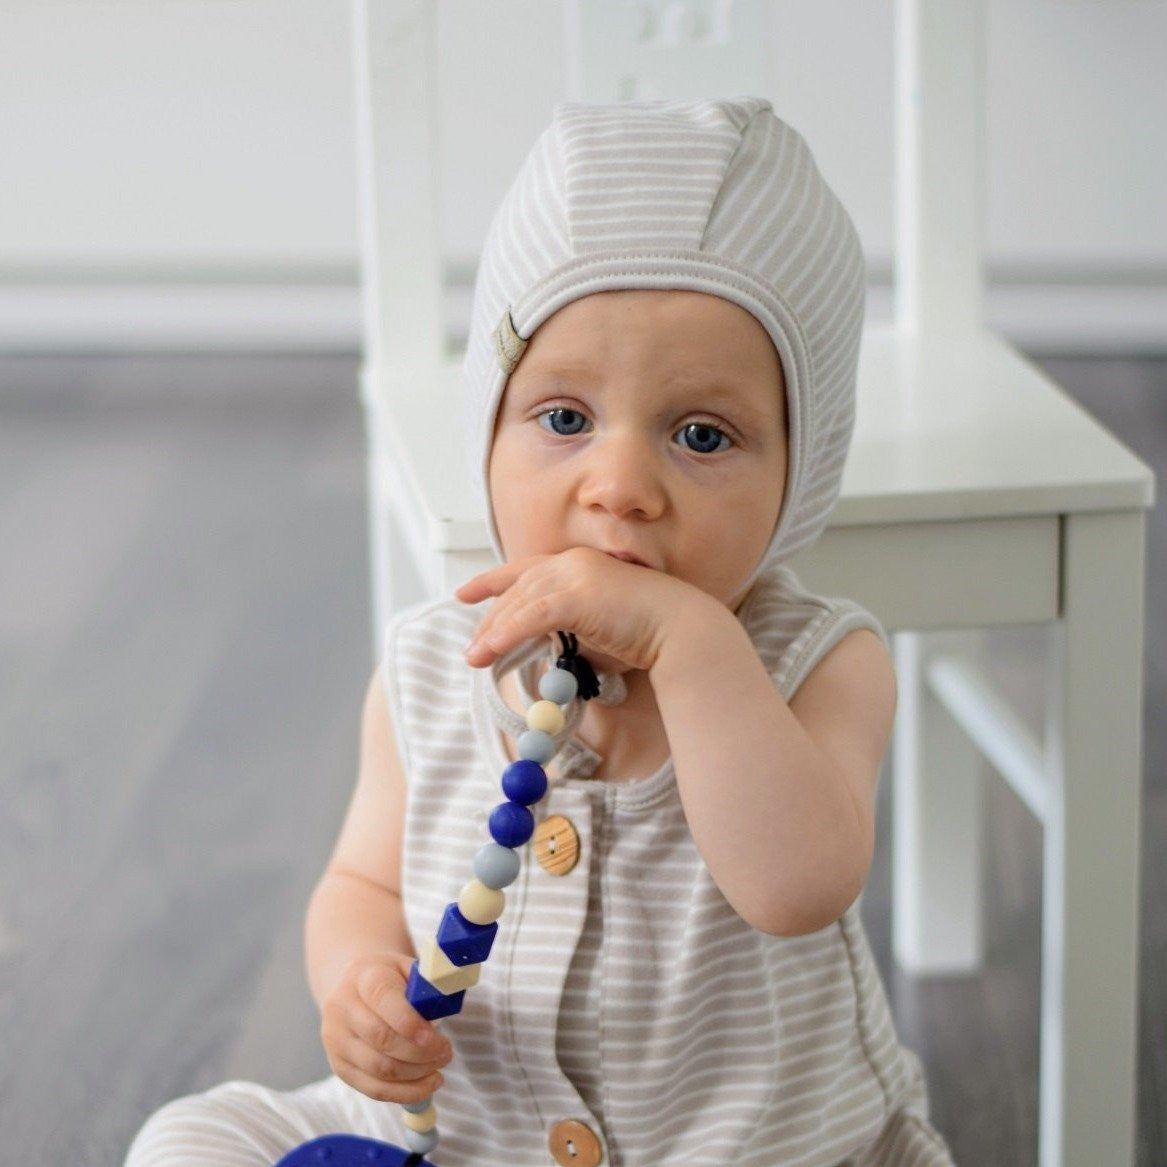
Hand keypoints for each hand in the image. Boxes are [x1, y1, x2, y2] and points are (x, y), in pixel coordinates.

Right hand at [319, 952, 451, 1103]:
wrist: (354, 985)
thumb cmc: (390, 977)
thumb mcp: (408, 968)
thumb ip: (427, 985)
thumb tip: (445, 1008)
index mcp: (363, 976)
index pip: (384, 999)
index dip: (412, 1023)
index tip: (439, 1038)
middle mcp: (342, 1008)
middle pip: (381, 1039)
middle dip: (420, 1053)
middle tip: (446, 1053)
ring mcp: (336, 1040)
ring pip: (378, 1069)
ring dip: (416, 1075)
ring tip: (439, 1068)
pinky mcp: (340, 1066)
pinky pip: (373, 1089)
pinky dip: (404, 1093)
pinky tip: (426, 1085)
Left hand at [455, 546, 709, 674]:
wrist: (681, 628)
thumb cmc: (648, 633)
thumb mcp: (599, 626)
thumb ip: (569, 630)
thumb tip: (543, 651)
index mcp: (579, 564)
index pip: (525, 569)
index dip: (491, 581)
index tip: (465, 593)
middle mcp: (573, 563)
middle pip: (517, 589)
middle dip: (490, 618)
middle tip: (472, 647)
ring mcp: (575, 576)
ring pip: (520, 603)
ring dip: (493, 632)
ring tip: (475, 657)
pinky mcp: (578, 596)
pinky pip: (531, 616)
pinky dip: (508, 634)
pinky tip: (491, 650)